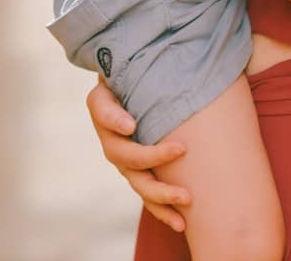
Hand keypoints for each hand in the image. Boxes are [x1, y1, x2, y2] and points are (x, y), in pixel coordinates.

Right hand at [86, 80, 190, 231]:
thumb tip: (135, 116)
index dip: (116, 121)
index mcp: (103, 110)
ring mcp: (125, 162)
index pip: (105, 114)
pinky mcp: (139, 175)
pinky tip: (182, 223)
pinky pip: (148, 197)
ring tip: (187, 199)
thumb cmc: (132, 74)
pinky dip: (163, 211)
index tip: (132, 124)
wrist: (133, 88)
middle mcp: (111, 141)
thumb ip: (134, 70)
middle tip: (182, 148)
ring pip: (139, 183)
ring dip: (162, 193)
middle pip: (126, 156)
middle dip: (154, 156)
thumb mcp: (127, 67)